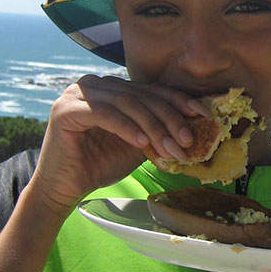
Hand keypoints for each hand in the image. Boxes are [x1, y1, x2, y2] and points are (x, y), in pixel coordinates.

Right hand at [30, 75, 206, 217]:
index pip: (153, 90)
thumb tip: (194, 125)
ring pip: (127, 104)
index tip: (204, 116)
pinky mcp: (66, 109)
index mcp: (115, 87)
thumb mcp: (140, 143)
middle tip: (187, 140)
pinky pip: (105, 114)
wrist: (66, 187)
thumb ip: (158, 129)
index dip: (180, 101)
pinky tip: (142, 143)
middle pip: (143, 97)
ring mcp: (79, 93)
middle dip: (170, 119)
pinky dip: (127, 128)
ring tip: (170, 147)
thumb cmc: (102, 164)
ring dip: (153, 127)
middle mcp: (98, 84)